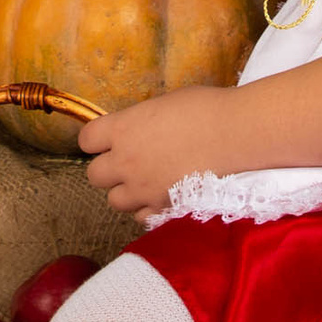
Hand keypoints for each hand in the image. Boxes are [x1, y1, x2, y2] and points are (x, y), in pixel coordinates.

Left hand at [77, 85, 241, 216]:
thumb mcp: (162, 105)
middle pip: (94, 175)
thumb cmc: (204, 109)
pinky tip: (162, 195)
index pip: (86, 140)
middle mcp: (125, 161)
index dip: (97, 140)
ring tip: (146, 182)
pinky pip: (141, 216)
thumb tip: (137, 129)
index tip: (109, 139)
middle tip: (129, 162)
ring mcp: (142, 189)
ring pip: (114, 201)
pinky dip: (147, 209)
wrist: (235, 134)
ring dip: (126, 192)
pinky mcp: (162, 208)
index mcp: (122, 129)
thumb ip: (140, 122)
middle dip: (108, 169)